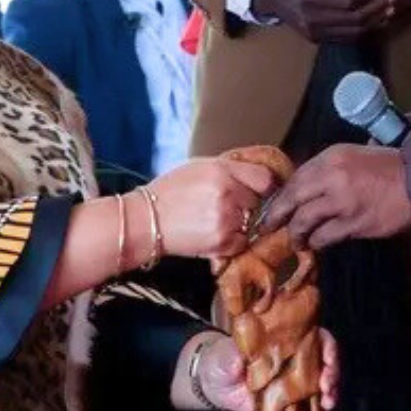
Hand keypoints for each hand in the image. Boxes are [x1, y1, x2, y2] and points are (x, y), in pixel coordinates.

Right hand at [147, 157, 278, 258]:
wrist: (145, 220)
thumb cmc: (170, 192)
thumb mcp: (199, 167)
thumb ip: (229, 169)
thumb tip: (256, 176)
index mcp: (222, 171)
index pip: (265, 178)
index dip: (264, 185)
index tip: (261, 189)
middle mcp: (228, 193)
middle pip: (257, 200)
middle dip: (246, 202)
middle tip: (225, 204)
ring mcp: (226, 219)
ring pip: (250, 222)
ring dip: (239, 222)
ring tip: (213, 218)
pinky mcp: (222, 242)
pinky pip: (242, 241)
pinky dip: (233, 240)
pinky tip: (213, 232)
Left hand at [194, 329, 341, 410]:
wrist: (215, 384)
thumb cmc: (221, 360)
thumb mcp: (223, 356)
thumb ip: (230, 358)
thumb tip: (238, 362)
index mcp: (286, 340)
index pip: (316, 338)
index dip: (327, 349)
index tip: (327, 363)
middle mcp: (296, 359)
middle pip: (325, 364)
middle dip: (332, 378)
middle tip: (327, 394)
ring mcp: (295, 384)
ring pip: (323, 389)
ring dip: (332, 400)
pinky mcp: (291, 406)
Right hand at [253, 0, 393, 42]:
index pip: (347, 2)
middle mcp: (312, 19)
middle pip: (352, 19)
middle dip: (375, 10)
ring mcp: (314, 32)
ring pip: (352, 32)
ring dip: (373, 23)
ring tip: (388, 10)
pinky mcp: (316, 39)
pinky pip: (345, 38)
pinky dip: (363, 31)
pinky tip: (375, 22)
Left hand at [265, 144, 410, 249]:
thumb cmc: (388, 166)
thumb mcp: (353, 155)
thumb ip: (328, 168)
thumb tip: (305, 185)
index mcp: (331, 157)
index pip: (295, 178)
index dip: (280, 195)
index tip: (273, 206)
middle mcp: (332, 177)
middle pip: (292, 199)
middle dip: (276, 216)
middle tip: (268, 227)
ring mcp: (343, 202)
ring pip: (304, 221)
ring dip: (296, 234)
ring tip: (296, 240)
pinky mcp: (355, 224)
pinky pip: (326, 237)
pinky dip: (317, 242)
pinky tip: (316, 244)